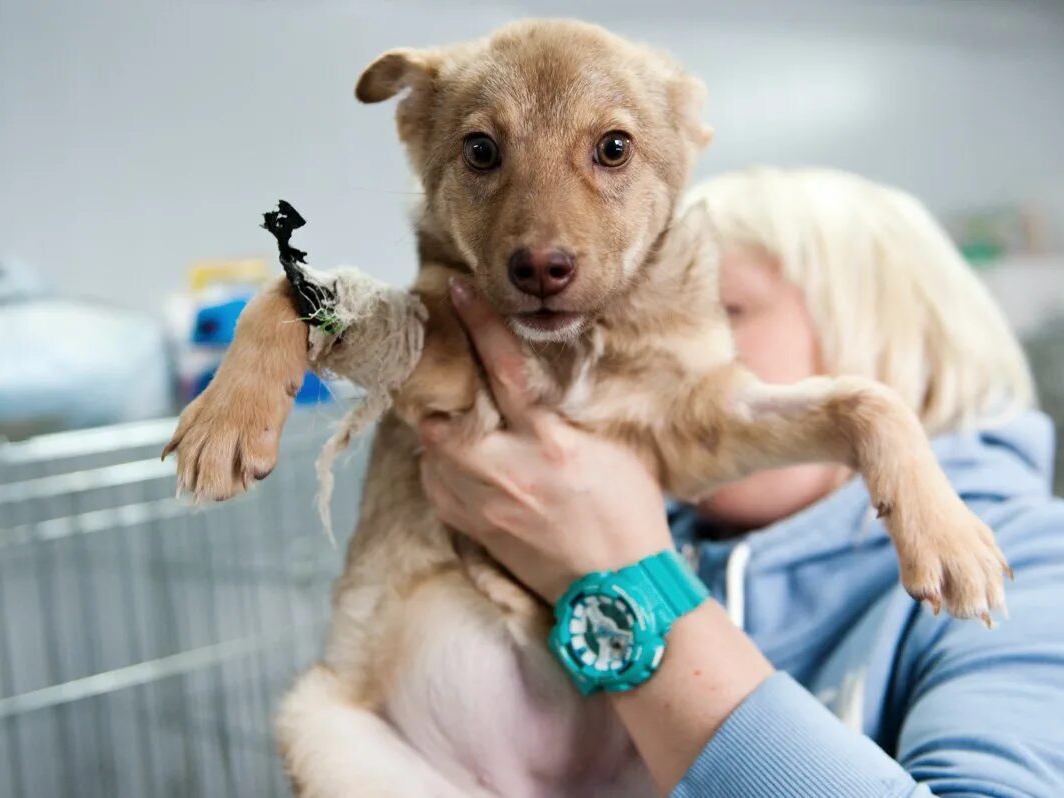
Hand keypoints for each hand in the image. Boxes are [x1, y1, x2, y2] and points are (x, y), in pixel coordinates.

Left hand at [418, 278, 674, 602]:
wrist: (621, 592)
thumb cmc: (630, 517)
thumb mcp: (617, 453)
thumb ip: (576, 418)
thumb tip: (554, 385)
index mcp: (552, 445)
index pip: (506, 372)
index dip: (480, 326)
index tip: (457, 291)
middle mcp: (511, 473)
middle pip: (445, 420)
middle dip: (436, 393)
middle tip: (440, 372)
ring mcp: (487, 506)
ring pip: (433, 456)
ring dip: (436, 433)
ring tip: (449, 419)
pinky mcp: (477, 533)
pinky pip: (438, 492)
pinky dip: (439, 471)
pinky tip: (455, 464)